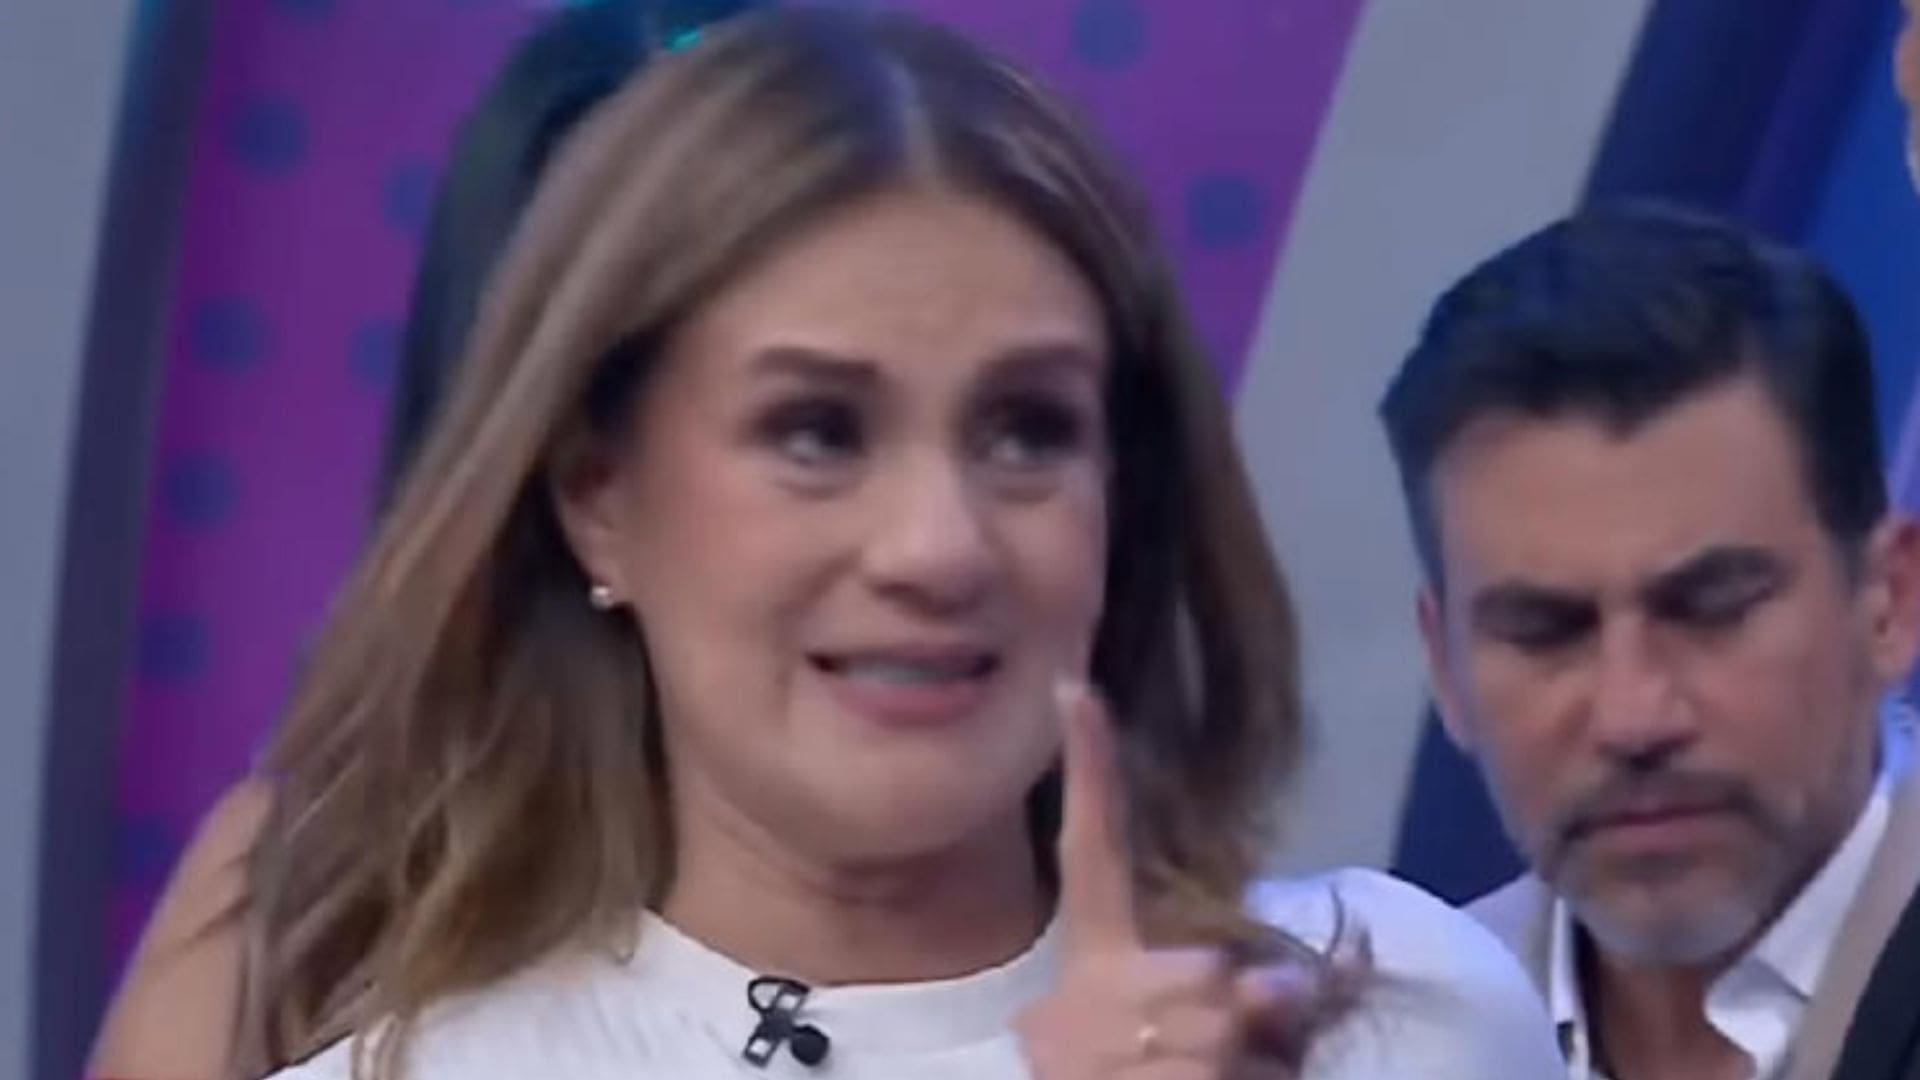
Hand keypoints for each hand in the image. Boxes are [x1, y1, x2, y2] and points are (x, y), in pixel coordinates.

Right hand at [1015, 681, 1301, 1079]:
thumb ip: (1214, 985)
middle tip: (1221, 1057)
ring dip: (1253, 1073)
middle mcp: (1093, 1003)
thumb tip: (1290, 979)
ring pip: (1232, 1035)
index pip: (1089, 854)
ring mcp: (1113, 1056)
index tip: (1078, 687)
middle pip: (1210, 973)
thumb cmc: (1123, 1077)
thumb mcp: (1153, 1026)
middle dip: (1245, 1020)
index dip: (1089, 773)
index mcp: (1093, 966)